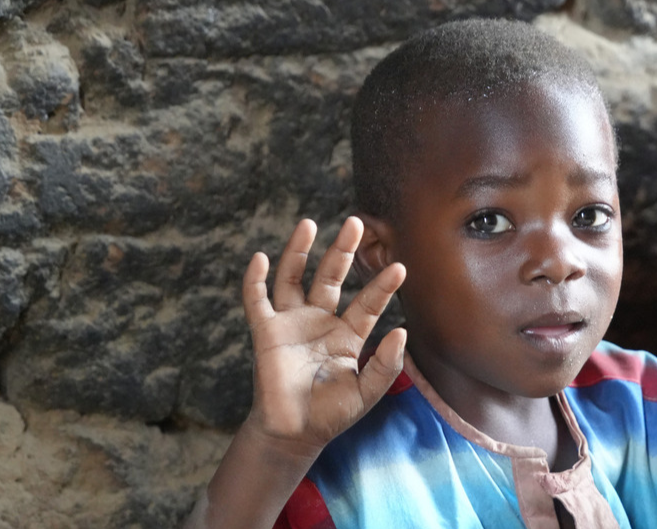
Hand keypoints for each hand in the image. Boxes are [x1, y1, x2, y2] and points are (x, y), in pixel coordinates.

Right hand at [241, 216, 406, 458]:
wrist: (293, 434)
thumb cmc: (331, 414)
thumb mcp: (367, 393)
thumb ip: (386, 366)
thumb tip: (401, 332)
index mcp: (348, 335)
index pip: (368, 304)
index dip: (382, 286)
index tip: (400, 268)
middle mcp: (320, 322)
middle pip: (331, 277)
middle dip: (342, 251)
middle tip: (355, 222)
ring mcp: (292, 324)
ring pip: (294, 279)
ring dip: (300, 251)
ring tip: (309, 223)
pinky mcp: (266, 333)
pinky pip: (257, 301)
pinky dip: (255, 280)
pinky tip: (259, 258)